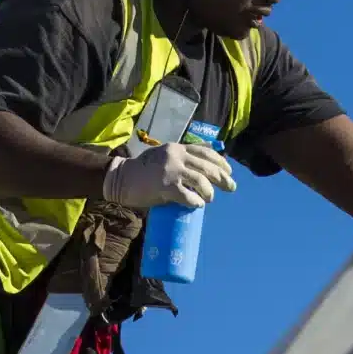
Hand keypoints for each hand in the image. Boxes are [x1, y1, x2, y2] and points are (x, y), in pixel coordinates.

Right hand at [101, 143, 236, 208]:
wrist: (121, 178)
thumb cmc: (143, 169)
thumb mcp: (164, 154)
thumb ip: (183, 155)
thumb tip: (207, 154)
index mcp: (177, 148)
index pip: (206, 152)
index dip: (221, 162)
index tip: (229, 171)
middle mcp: (176, 157)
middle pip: (208, 168)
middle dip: (223, 179)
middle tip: (231, 188)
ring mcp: (171, 171)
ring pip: (201, 182)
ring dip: (209, 192)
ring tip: (209, 199)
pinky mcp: (165, 187)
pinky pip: (187, 196)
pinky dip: (196, 201)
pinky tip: (198, 204)